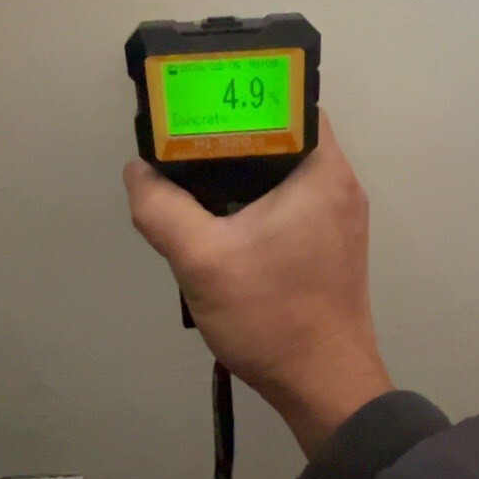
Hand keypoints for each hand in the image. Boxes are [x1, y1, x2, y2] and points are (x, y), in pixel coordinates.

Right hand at [123, 110, 392, 456]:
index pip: (289, 100)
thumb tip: (138, 172)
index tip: (202, 101)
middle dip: (234, 134)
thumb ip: (161, 208)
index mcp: (324, 171)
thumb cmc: (273, 316)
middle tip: (186, 139)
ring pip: (284, 171)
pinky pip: (291, 201)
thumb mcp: (201, 260)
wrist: (323, 386)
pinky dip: (257, 200)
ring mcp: (339, 217)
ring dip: (243, 171)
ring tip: (194, 176)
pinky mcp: (332, 245)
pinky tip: (219, 218)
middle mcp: (340, 184)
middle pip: (283, 134)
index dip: (244, 92)